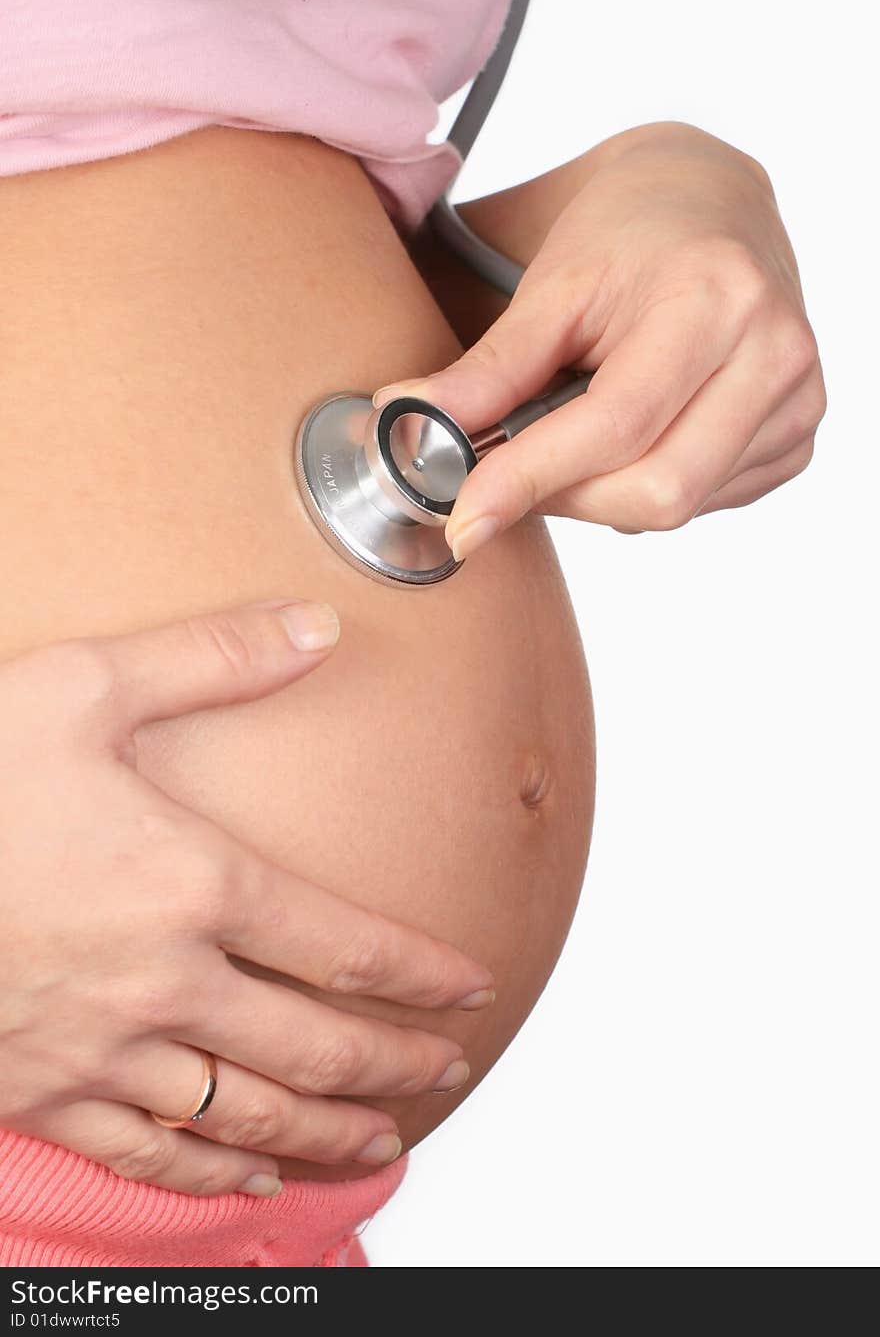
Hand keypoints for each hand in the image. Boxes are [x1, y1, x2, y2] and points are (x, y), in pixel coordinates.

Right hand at [0, 600, 493, 1195]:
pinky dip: (213, 1177)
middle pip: (315, 1048)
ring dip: (328, 1132)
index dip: (423, 971)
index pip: (346, 947)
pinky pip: (151, 1155)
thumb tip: (315, 627)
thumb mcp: (86, 687)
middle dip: (397, 1064)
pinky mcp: (43, 1093)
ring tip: (384, 1140)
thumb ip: (213, 658)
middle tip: (448, 1068)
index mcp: (193, 885)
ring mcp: (103, 1051)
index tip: (474, 984)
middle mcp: (165, 983)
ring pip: (248, 1116)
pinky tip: (252, 1180)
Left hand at [377, 122, 825, 554]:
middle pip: (657, 489)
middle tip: (509, 474)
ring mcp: (797, 399)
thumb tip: (407, 424)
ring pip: (679, 507)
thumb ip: (490, 368)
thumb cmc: (628, 234)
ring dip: (602, 495)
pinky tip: (632, 438)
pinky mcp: (798, 434)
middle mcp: (774, 352)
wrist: (709, 200)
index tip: (463, 519)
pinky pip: (707, 503)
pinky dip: (648, 487)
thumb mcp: (551, 287)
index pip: (616, 425)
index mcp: (714, 297)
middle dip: (565, 496)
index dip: (531, 479)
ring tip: (572, 436)